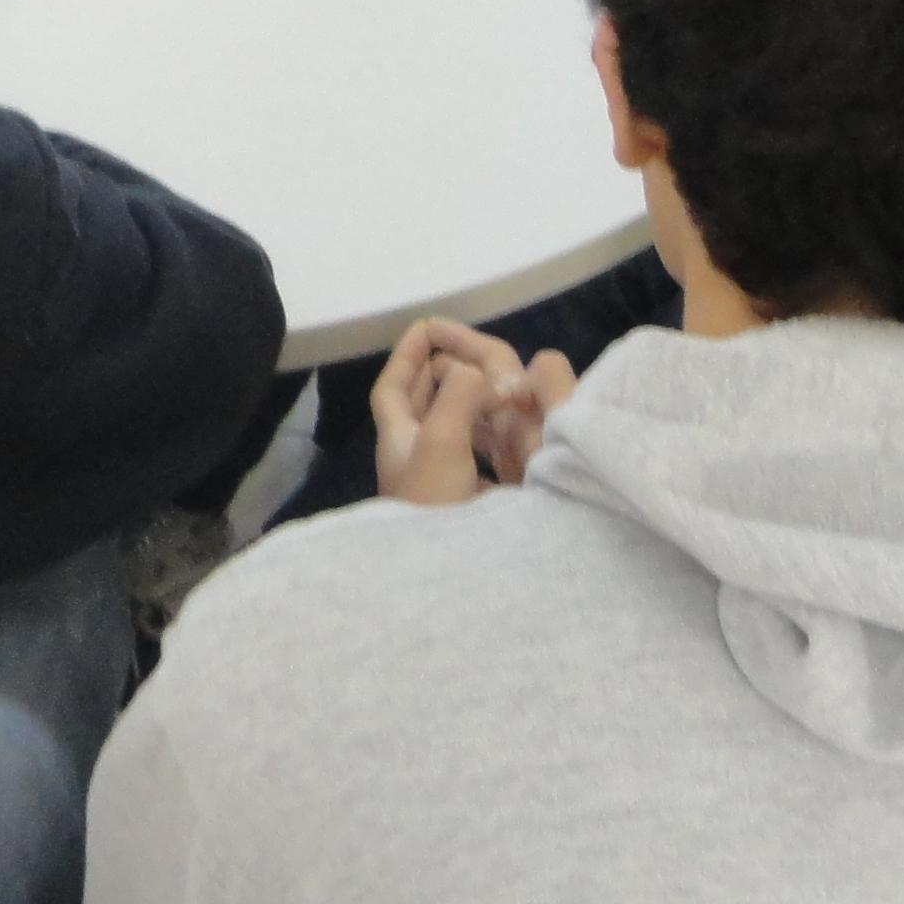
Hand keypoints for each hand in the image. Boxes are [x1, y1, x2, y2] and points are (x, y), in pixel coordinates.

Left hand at [372, 317, 554, 506]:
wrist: (445, 577)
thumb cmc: (435, 506)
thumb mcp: (442, 442)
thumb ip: (459, 396)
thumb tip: (480, 373)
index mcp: (398, 439)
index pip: (391, 387)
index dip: (405, 354)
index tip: (427, 326)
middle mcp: (412, 458)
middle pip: (419, 406)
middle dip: (441, 375)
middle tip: (472, 356)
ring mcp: (436, 483)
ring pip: (448, 431)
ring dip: (469, 406)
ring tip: (497, 390)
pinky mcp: (461, 504)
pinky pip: (473, 459)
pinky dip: (489, 441)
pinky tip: (511, 439)